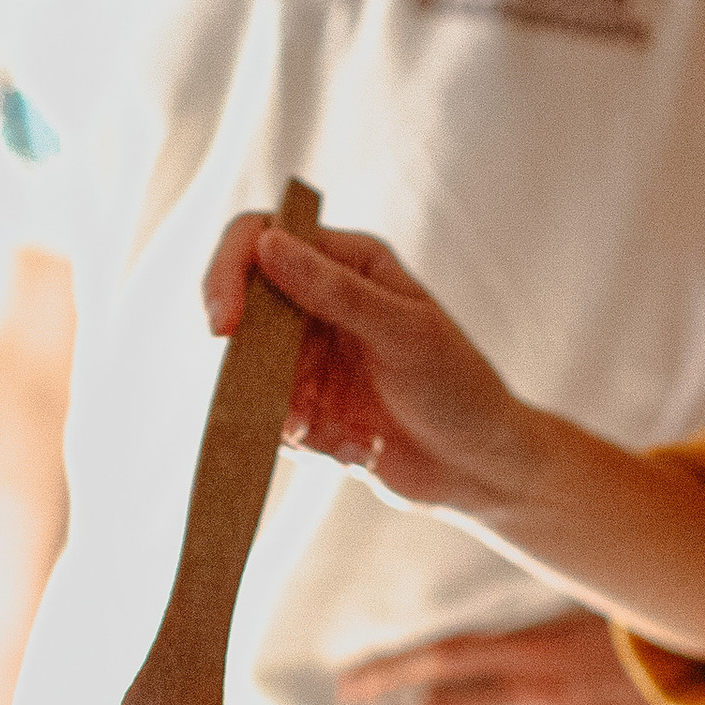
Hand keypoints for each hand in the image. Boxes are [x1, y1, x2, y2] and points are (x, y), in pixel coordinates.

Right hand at [203, 214, 534, 514]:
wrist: (479, 466)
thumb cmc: (458, 388)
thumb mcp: (404, 334)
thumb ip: (335, 291)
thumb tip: (268, 244)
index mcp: (348, 264)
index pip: (263, 237)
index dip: (229, 271)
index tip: (225, 325)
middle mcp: (321, 303)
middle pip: (244, 309)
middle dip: (253, 363)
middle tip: (293, 409)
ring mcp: (310, 356)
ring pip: (252, 374)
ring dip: (289, 412)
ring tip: (346, 438)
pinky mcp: (305, 405)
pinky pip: (271, 419)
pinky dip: (306, 442)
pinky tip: (359, 450)